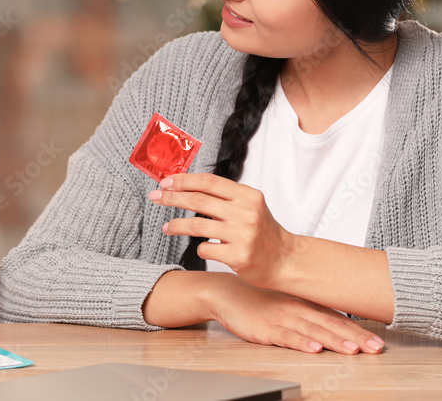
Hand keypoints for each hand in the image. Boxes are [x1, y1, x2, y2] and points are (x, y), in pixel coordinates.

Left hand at [149, 172, 296, 287]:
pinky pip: (206, 249)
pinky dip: (199, 247)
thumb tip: (187, 186)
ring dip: (176, 225)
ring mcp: (243, 235)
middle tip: (155, 197)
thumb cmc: (263, 232)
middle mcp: (246, 212)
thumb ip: (225, 196)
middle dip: (172, 198)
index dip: (184, 180)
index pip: (209, 182)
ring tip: (167, 227)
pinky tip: (200, 247)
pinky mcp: (239, 256)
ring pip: (197, 225)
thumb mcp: (250, 206)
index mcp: (248, 196)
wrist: (286, 261)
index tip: (165, 182)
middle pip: (199, 200)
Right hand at [210, 273, 383, 354]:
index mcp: (304, 303)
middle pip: (331, 325)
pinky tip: (314, 349)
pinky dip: (301, 343)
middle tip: (376, 348)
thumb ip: (309, 311)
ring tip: (354, 350)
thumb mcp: (286, 301)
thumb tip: (336, 324)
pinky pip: (286, 337)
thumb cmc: (257, 299)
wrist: (224, 293)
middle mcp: (297, 309)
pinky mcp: (265, 328)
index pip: (337, 318)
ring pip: (313, 331)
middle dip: (356, 338)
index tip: (379, 341)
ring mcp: (281, 318)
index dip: (359, 330)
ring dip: (335, 341)